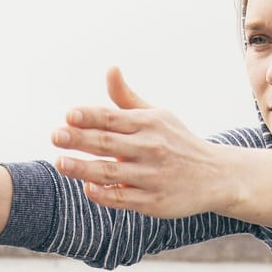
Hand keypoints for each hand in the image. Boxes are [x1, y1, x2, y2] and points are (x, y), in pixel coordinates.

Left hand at [53, 67, 234, 218]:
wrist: (215, 176)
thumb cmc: (177, 143)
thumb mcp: (157, 116)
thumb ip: (126, 99)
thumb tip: (110, 69)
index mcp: (149, 124)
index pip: (112, 117)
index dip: (89, 116)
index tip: (69, 115)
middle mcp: (150, 148)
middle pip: (108, 143)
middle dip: (79, 139)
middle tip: (56, 135)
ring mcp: (152, 176)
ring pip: (111, 172)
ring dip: (83, 168)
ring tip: (60, 162)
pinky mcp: (153, 202)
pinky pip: (123, 198)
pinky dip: (104, 193)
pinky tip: (87, 188)